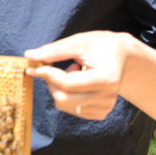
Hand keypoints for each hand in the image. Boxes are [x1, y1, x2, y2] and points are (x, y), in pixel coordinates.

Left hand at [25, 31, 155, 123]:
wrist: (125, 58)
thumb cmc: (102, 46)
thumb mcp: (80, 42)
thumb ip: (55, 50)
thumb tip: (29, 56)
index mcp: (106, 79)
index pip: (67, 84)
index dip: (46, 74)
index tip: (34, 65)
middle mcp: (107, 97)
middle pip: (63, 99)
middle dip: (51, 83)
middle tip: (55, 66)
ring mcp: (105, 107)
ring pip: (64, 105)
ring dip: (60, 88)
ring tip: (74, 71)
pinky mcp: (100, 112)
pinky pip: (71, 109)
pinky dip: (68, 95)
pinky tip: (79, 82)